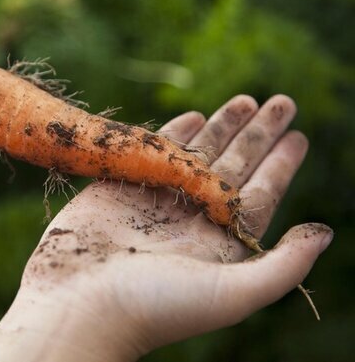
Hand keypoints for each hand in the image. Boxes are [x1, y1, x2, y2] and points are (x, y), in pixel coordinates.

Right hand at [0, 95, 332, 361]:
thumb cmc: (155, 306)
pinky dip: (173, 133)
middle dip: (256, 135)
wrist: (79, 305)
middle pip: (232, 167)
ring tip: (246, 100)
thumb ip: (283, 267)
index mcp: (218, 244)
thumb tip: (326, 233)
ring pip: (196, 155)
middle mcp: (189, 220)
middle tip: (282, 101)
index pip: (257, 196)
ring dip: (221, 127)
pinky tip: (194, 115)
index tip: (298, 135)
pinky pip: (152, 152)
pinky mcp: (119, 187)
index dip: (280, 165)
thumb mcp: (231, 294)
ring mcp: (154, 202)